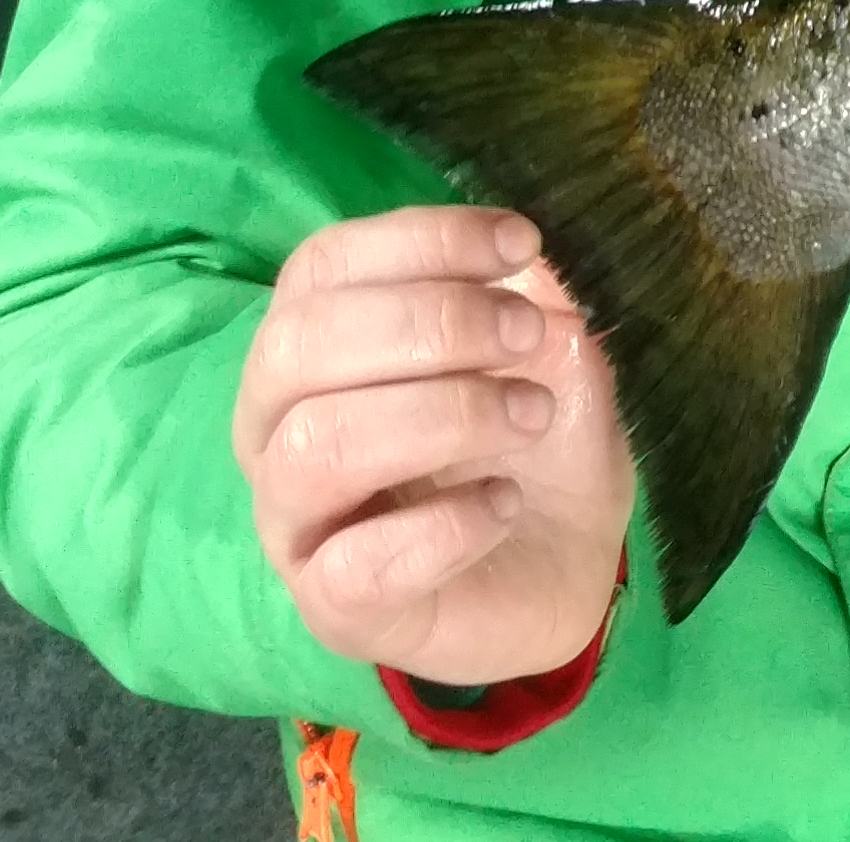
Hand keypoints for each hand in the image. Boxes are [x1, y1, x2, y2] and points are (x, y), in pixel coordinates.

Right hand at [233, 206, 634, 681]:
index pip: (322, 266)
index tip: (521, 244)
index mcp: (316, 345)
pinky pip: (355, 566)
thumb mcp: (552, 350)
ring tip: (529, 416)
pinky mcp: (334, 609)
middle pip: (299, 345)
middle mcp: (279, 427)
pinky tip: (504, 504)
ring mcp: (295, 524)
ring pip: (315, 448)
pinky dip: (444, 527)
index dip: (420, 240)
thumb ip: (530, 290)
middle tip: (528, 334)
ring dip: (442, 416)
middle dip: (430, 323)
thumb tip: (525, 245)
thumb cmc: (536, 443)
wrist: (571, 566)